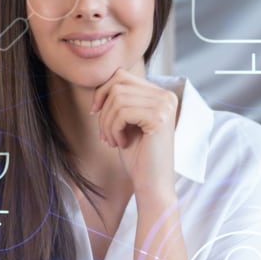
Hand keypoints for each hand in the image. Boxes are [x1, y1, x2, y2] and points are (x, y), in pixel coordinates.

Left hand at [90, 70, 177, 196]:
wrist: (152, 183)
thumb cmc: (138, 156)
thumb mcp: (127, 122)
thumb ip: (120, 100)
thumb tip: (103, 84)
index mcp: (160, 94)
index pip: (121, 76)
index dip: (102, 92)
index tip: (94, 112)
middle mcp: (166, 96)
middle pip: (118, 85)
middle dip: (104, 110)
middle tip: (104, 133)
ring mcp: (164, 105)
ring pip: (117, 99)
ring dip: (107, 123)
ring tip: (112, 141)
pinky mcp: (159, 118)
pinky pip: (122, 113)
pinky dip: (114, 129)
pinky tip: (121, 144)